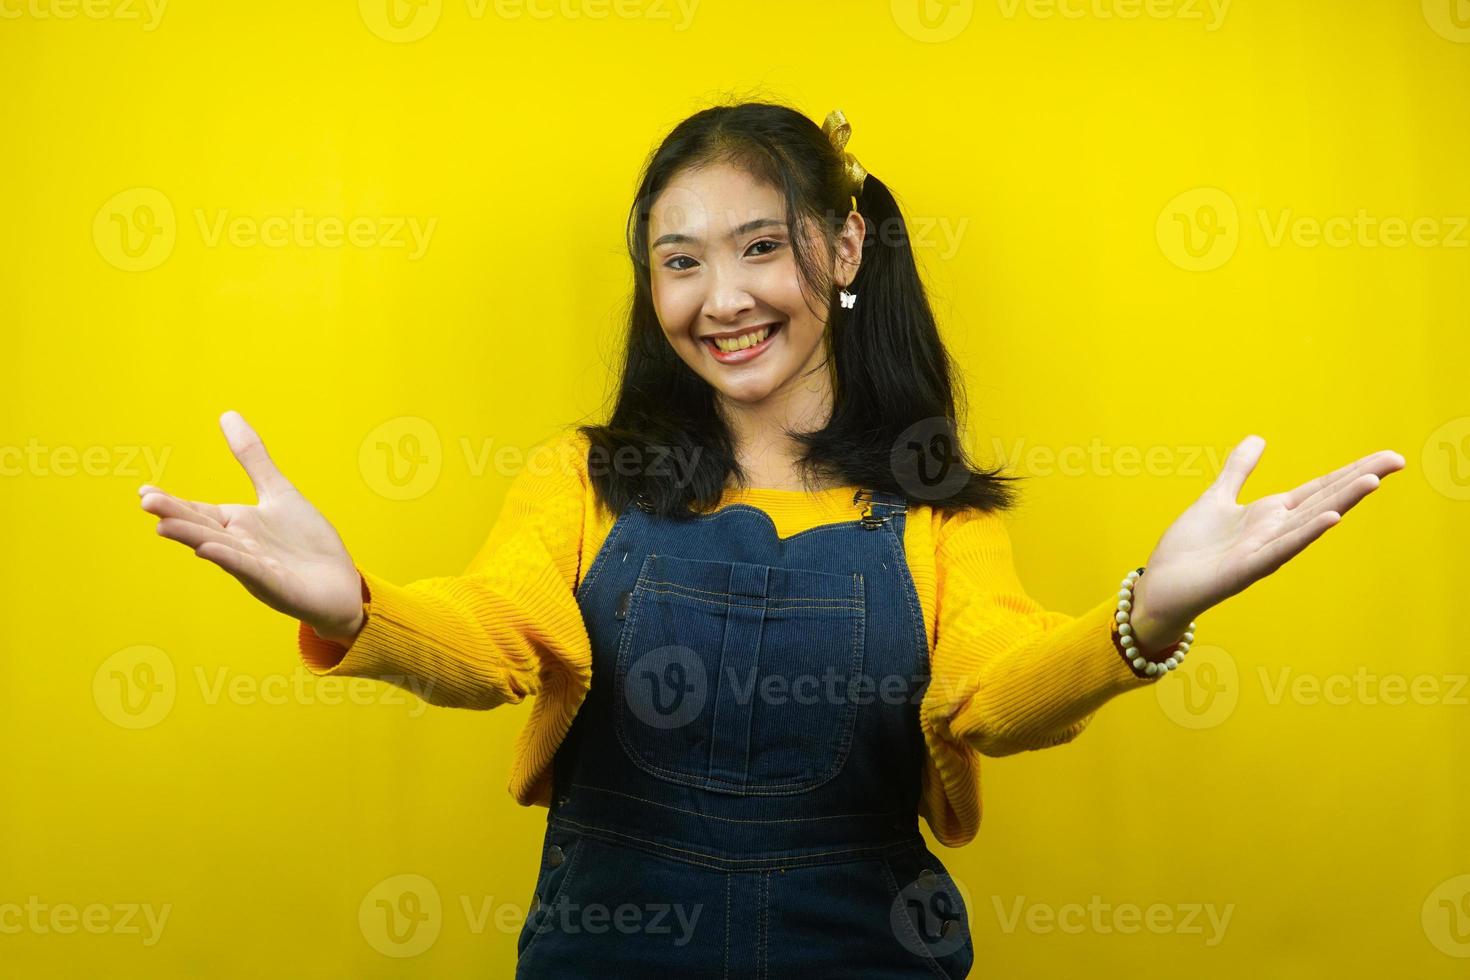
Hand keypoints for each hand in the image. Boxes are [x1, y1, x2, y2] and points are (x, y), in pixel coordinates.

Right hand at [139, 411, 365, 643]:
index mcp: (235, 525)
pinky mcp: (276, 585)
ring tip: (163, 526)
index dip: (172, 502)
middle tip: (146, 501)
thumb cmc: (305, 542)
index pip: (197, 511)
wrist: (340, 583)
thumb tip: (227, 414)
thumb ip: (252, 458)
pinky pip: (250, 570)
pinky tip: (208, 549)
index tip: (143, 491)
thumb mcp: (278, 491)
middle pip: (201, 528)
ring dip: (193, 538)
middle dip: (174, 515)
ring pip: (220, 550)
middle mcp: (238, 546)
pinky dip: (231, 560)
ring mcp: (255, 568)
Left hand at [1128, 435, 1404, 655]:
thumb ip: (1238, 471)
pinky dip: (1305, 533)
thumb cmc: (1190, 548)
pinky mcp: (1246, 569)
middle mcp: (1275, 532)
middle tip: (1397, 460)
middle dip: (1359, 481)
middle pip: (1325, 501)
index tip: (1388, 457)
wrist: (1162, 586)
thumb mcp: (1217, 498)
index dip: (1351, 472)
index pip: (1320, 489)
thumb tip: (1258, 438)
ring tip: (1372, 481)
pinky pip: (1280, 549)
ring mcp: (1264, 551)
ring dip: (1341, 502)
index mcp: (1271, 515)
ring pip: (1310, 523)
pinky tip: (1330, 518)